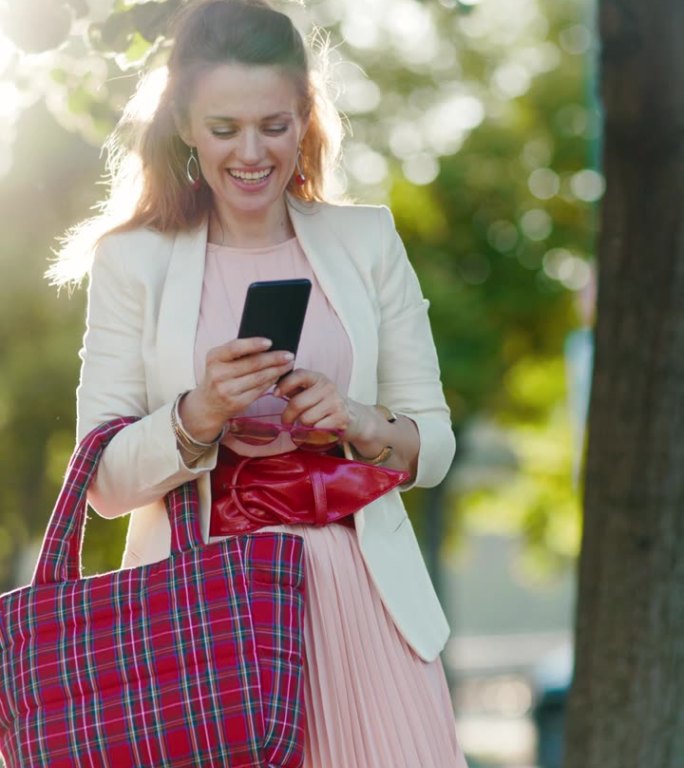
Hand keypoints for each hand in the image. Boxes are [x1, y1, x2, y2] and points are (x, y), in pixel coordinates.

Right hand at [180, 338, 294, 441]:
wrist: (207, 405)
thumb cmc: (219, 376)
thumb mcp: (220, 361)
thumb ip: (237, 353)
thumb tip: (269, 345)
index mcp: (214, 357)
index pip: (235, 348)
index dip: (253, 344)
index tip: (270, 342)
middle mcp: (218, 374)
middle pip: (252, 364)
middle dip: (274, 359)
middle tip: (289, 355)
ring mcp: (227, 390)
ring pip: (259, 378)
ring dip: (277, 370)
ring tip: (288, 364)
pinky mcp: (236, 403)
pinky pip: (259, 390)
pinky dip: (271, 382)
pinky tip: (279, 376)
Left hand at [275, 369, 363, 440]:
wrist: (354, 418)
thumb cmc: (325, 405)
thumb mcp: (312, 393)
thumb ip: (296, 390)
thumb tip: (276, 390)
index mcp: (318, 378)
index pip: (299, 375)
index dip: (284, 384)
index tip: (275, 394)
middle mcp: (328, 387)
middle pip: (297, 403)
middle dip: (287, 416)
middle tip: (286, 422)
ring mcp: (335, 402)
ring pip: (305, 419)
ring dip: (302, 427)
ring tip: (307, 426)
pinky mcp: (340, 418)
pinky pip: (316, 430)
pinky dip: (312, 434)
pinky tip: (317, 432)